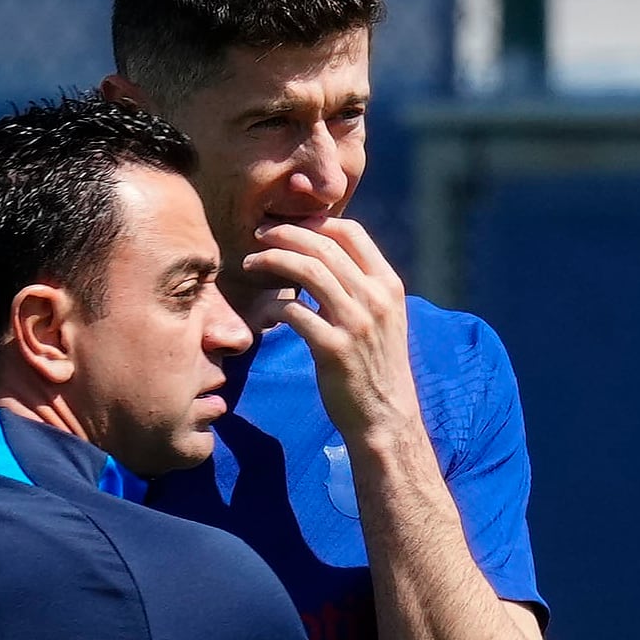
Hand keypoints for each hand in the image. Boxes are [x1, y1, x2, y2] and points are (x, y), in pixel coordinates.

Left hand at [240, 217, 421, 445]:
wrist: (386, 417)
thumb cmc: (378, 367)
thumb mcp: (384, 320)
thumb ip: (362, 288)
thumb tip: (326, 259)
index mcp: (388, 285)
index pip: (353, 232)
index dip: (317, 222)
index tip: (291, 226)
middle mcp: (375, 298)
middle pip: (324, 245)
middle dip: (285, 233)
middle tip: (259, 235)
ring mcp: (356, 323)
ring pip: (308, 270)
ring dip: (273, 259)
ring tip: (251, 263)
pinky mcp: (333, 349)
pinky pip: (294, 312)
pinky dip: (273, 307)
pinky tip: (264, 313)